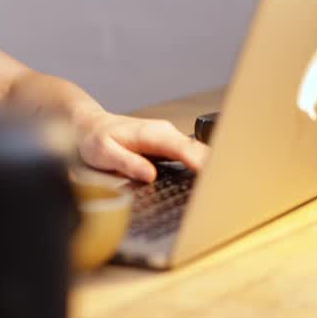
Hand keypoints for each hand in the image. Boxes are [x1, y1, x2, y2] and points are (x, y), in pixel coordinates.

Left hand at [73, 110, 208, 182]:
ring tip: (221, 191)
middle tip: (225, 192)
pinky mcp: (168, 146)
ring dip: (211, 168)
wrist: (91, 125)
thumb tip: (150, 175)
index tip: (215, 178)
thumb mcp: (103, 153)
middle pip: (198, 150)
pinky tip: (206, 182)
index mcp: (152, 134)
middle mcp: (165, 133)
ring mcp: (169, 138)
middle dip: (215, 168)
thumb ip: (127, 163)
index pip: (184, 148)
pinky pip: (190, 156)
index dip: (201, 163)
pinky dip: (200, 167)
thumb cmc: (95, 139)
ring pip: (198, 152)